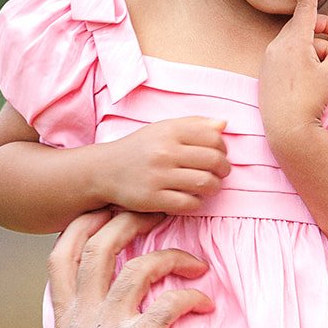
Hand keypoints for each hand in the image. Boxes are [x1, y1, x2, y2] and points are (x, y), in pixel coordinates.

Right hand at [47, 210, 214, 327]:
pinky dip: (192, 296)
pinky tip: (204, 303)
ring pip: (137, 268)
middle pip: (98, 246)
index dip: (84, 222)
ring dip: (173, 257)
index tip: (113, 206)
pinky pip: (169, 302)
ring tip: (197, 265)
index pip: (60, 255)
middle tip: (163, 214)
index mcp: (64, 320)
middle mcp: (78, 321)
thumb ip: (85, 319)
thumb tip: (103, 283)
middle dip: (132, 219)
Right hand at [99, 117, 229, 213]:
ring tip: (209, 187)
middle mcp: (164, 152)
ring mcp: (158, 176)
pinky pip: (189, 203)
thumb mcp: (162, 129)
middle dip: (223, 170)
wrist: (104, 170)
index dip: (223, 148)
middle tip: (219, 173)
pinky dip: (196, 203)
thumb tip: (224, 124)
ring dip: (214, 187)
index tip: (219, 155)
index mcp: (169, 131)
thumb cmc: (139, 149)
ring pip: (205, 183)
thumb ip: (193, 124)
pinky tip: (191, 198)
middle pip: (214, 161)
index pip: (213, 137)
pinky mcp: (153, 199)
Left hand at [258, 0, 327, 153]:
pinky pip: (286, 56)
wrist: (287, 130)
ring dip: (315, 48)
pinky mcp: (267, 73)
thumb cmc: (310, 101)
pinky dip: (302, 59)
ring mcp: (269, 59)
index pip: (305, 6)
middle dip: (324, 30)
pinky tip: (313, 77)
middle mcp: (278, 45)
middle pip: (304, 26)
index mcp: (294, 41)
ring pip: (296, 43)